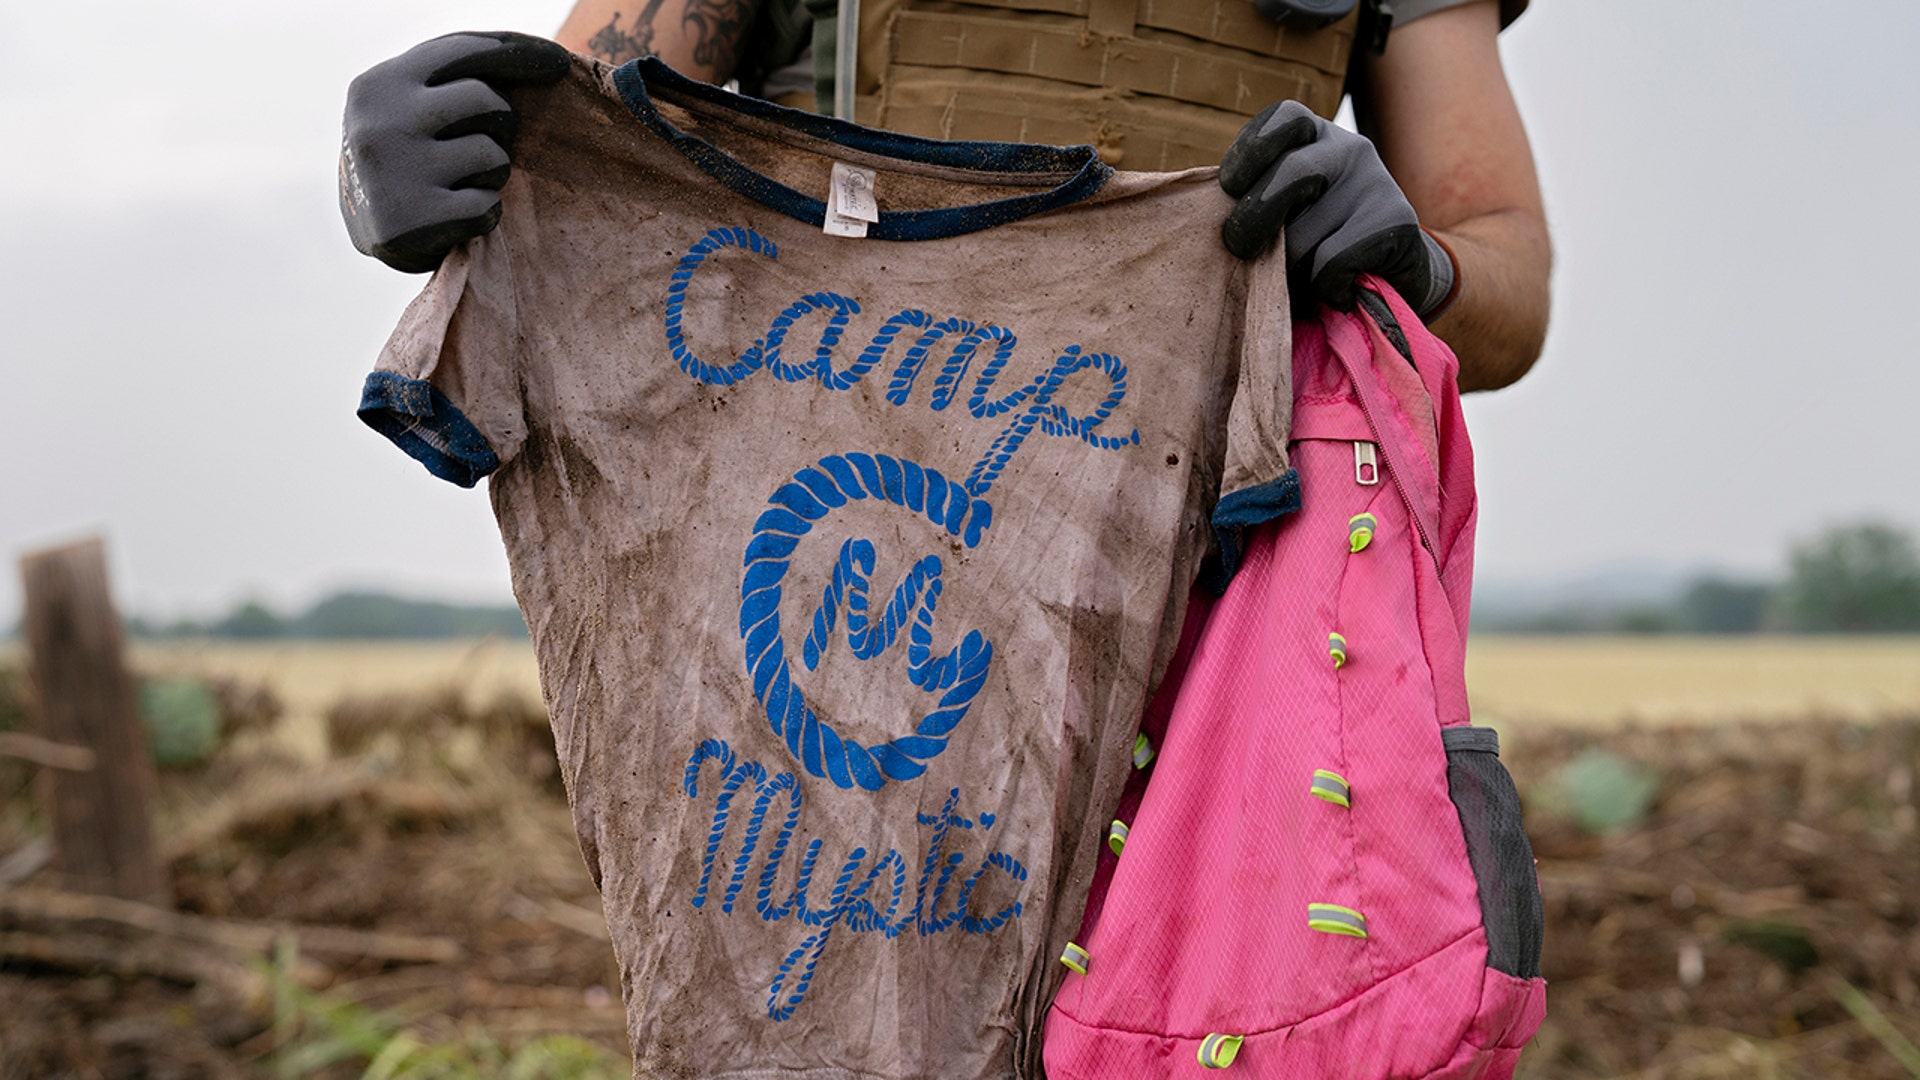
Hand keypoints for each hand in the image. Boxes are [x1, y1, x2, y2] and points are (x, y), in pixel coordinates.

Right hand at [339, 32, 571, 272]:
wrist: (365, 229)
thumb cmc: (409, 153)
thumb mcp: (411, 102)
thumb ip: (454, 77)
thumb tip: (546, 60)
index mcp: (380, 84)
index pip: (462, 52)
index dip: (518, 52)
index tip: (560, 63)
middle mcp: (380, 124)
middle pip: (485, 100)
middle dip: (502, 121)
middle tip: (488, 140)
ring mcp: (394, 175)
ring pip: (492, 155)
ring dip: (494, 171)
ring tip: (464, 180)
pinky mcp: (411, 224)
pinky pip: (487, 206)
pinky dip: (485, 212)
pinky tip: (458, 215)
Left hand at [1218, 101, 1454, 316]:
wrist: (1395, 273)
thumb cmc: (1320, 241)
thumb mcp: (1286, 210)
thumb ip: (1256, 202)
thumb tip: (1211, 219)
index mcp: (1315, 137)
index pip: (1280, 121)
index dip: (1247, 155)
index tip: (1231, 190)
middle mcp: (1349, 149)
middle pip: (1289, 175)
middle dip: (1252, 221)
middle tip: (1240, 249)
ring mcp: (1375, 182)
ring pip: (1303, 237)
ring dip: (1292, 271)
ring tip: (1306, 278)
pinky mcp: (1395, 221)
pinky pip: (1330, 264)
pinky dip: (1324, 289)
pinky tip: (1338, 291)